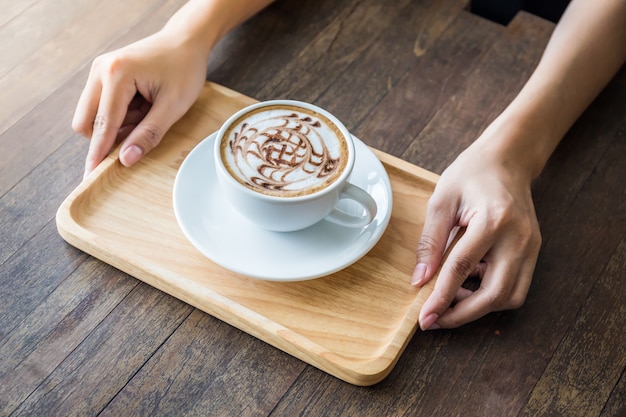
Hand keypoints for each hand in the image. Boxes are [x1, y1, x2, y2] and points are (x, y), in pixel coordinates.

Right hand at [72, 31, 208, 177]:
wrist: (185, 41)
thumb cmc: (184, 70)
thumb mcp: (173, 106)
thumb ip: (149, 134)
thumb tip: (126, 160)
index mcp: (117, 74)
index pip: (103, 125)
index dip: (98, 153)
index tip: (90, 177)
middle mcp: (100, 70)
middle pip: (86, 122)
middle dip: (110, 135)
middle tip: (145, 126)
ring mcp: (99, 70)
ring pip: (92, 115)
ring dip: (117, 124)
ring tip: (148, 110)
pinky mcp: (103, 74)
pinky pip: (101, 106)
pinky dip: (119, 114)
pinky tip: (142, 105)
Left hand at [412, 137, 541, 329]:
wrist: (507, 159)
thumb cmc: (471, 173)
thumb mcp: (441, 201)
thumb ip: (430, 242)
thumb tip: (419, 279)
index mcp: (494, 220)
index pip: (463, 269)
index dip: (441, 297)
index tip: (425, 318)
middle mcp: (520, 238)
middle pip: (495, 294)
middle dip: (463, 314)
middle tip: (436, 320)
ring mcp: (532, 246)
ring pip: (511, 297)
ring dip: (480, 307)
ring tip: (451, 299)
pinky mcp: (533, 252)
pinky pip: (516, 286)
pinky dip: (492, 294)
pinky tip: (470, 284)